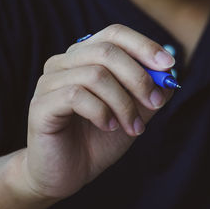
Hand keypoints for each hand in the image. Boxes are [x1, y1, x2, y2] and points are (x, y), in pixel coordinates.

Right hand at [18, 24, 174, 199]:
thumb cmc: (99, 139)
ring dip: (123, 104)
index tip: (169, 65)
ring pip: (96, 75)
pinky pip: (77, 96)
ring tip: (133, 127)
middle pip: (107, 51)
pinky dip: (102, 113)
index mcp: (86, 58)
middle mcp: (64, 63)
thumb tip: (169, 74)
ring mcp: (49, 82)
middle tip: (155, 103)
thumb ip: (149, 92)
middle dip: (138, 78)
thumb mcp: (134, 113)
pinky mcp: (40, 105)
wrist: (68, 174)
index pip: (114, 34)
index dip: (144, 46)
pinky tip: (109, 127)